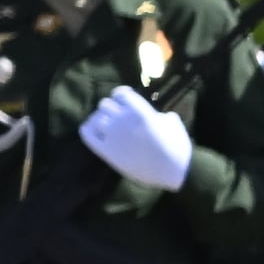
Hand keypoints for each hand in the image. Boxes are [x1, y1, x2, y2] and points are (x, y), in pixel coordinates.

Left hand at [81, 90, 195, 193]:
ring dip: (100, 119)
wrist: (173, 170)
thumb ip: (160, 115)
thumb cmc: (177, 146)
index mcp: (139, 111)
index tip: (123, 100)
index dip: (121, 95)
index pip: (120, 93)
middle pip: (105, 104)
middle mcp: (123, 120)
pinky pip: (87, 134)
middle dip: (111, 108)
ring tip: (106, 125)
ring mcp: (113, 135)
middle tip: (116, 115)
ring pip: (95, 117)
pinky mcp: (106, 151)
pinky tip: (95, 132)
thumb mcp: (172, 123)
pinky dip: (88, 130)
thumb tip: (158, 116)